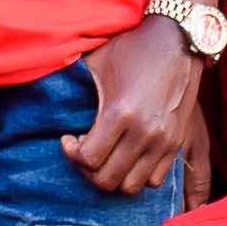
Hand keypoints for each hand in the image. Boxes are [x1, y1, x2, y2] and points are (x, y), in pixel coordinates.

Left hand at [62, 16, 202, 198]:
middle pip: (107, 180)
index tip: (69, 138)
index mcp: (121, 112)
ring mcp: (164, 141)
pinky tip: (127, 154)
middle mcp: (145, 132)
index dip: (72, 153)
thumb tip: (48, 97)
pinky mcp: (177, 143)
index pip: (89, 159)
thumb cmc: (133, 48)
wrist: (178, 39)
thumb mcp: (98, 61)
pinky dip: (137, 175)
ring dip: (113, 176)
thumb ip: (74, 85)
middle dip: (88, 169)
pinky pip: (154, 180)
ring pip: (131, 187)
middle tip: (84, 149)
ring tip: (106, 154)